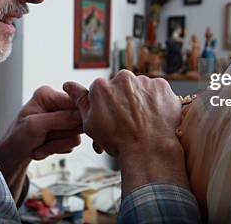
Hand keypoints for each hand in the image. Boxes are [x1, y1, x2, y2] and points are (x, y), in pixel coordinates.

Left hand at [0, 86, 81, 199]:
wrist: (12, 155)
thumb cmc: (17, 137)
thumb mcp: (34, 126)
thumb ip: (59, 119)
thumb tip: (81, 115)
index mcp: (48, 95)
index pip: (75, 101)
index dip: (75, 115)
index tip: (68, 127)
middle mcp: (57, 104)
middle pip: (79, 118)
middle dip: (61, 134)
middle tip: (44, 138)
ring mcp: (63, 119)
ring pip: (76, 133)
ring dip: (57, 144)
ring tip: (40, 145)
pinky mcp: (66, 132)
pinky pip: (72, 142)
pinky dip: (57, 149)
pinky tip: (44, 147)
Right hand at [64, 70, 189, 193]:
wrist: (150, 152)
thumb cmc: (118, 141)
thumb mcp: (91, 124)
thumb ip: (80, 101)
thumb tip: (68, 84)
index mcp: (101, 87)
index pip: (102, 90)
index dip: (106, 106)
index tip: (113, 119)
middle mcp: (122, 78)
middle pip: (121, 87)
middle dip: (124, 100)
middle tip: (129, 121)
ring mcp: (144, 81)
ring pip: (140, 88)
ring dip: (140, 100)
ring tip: (144, 121)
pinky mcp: (162, 86)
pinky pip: (157, 91)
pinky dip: (156, 101)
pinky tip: (155, 117)